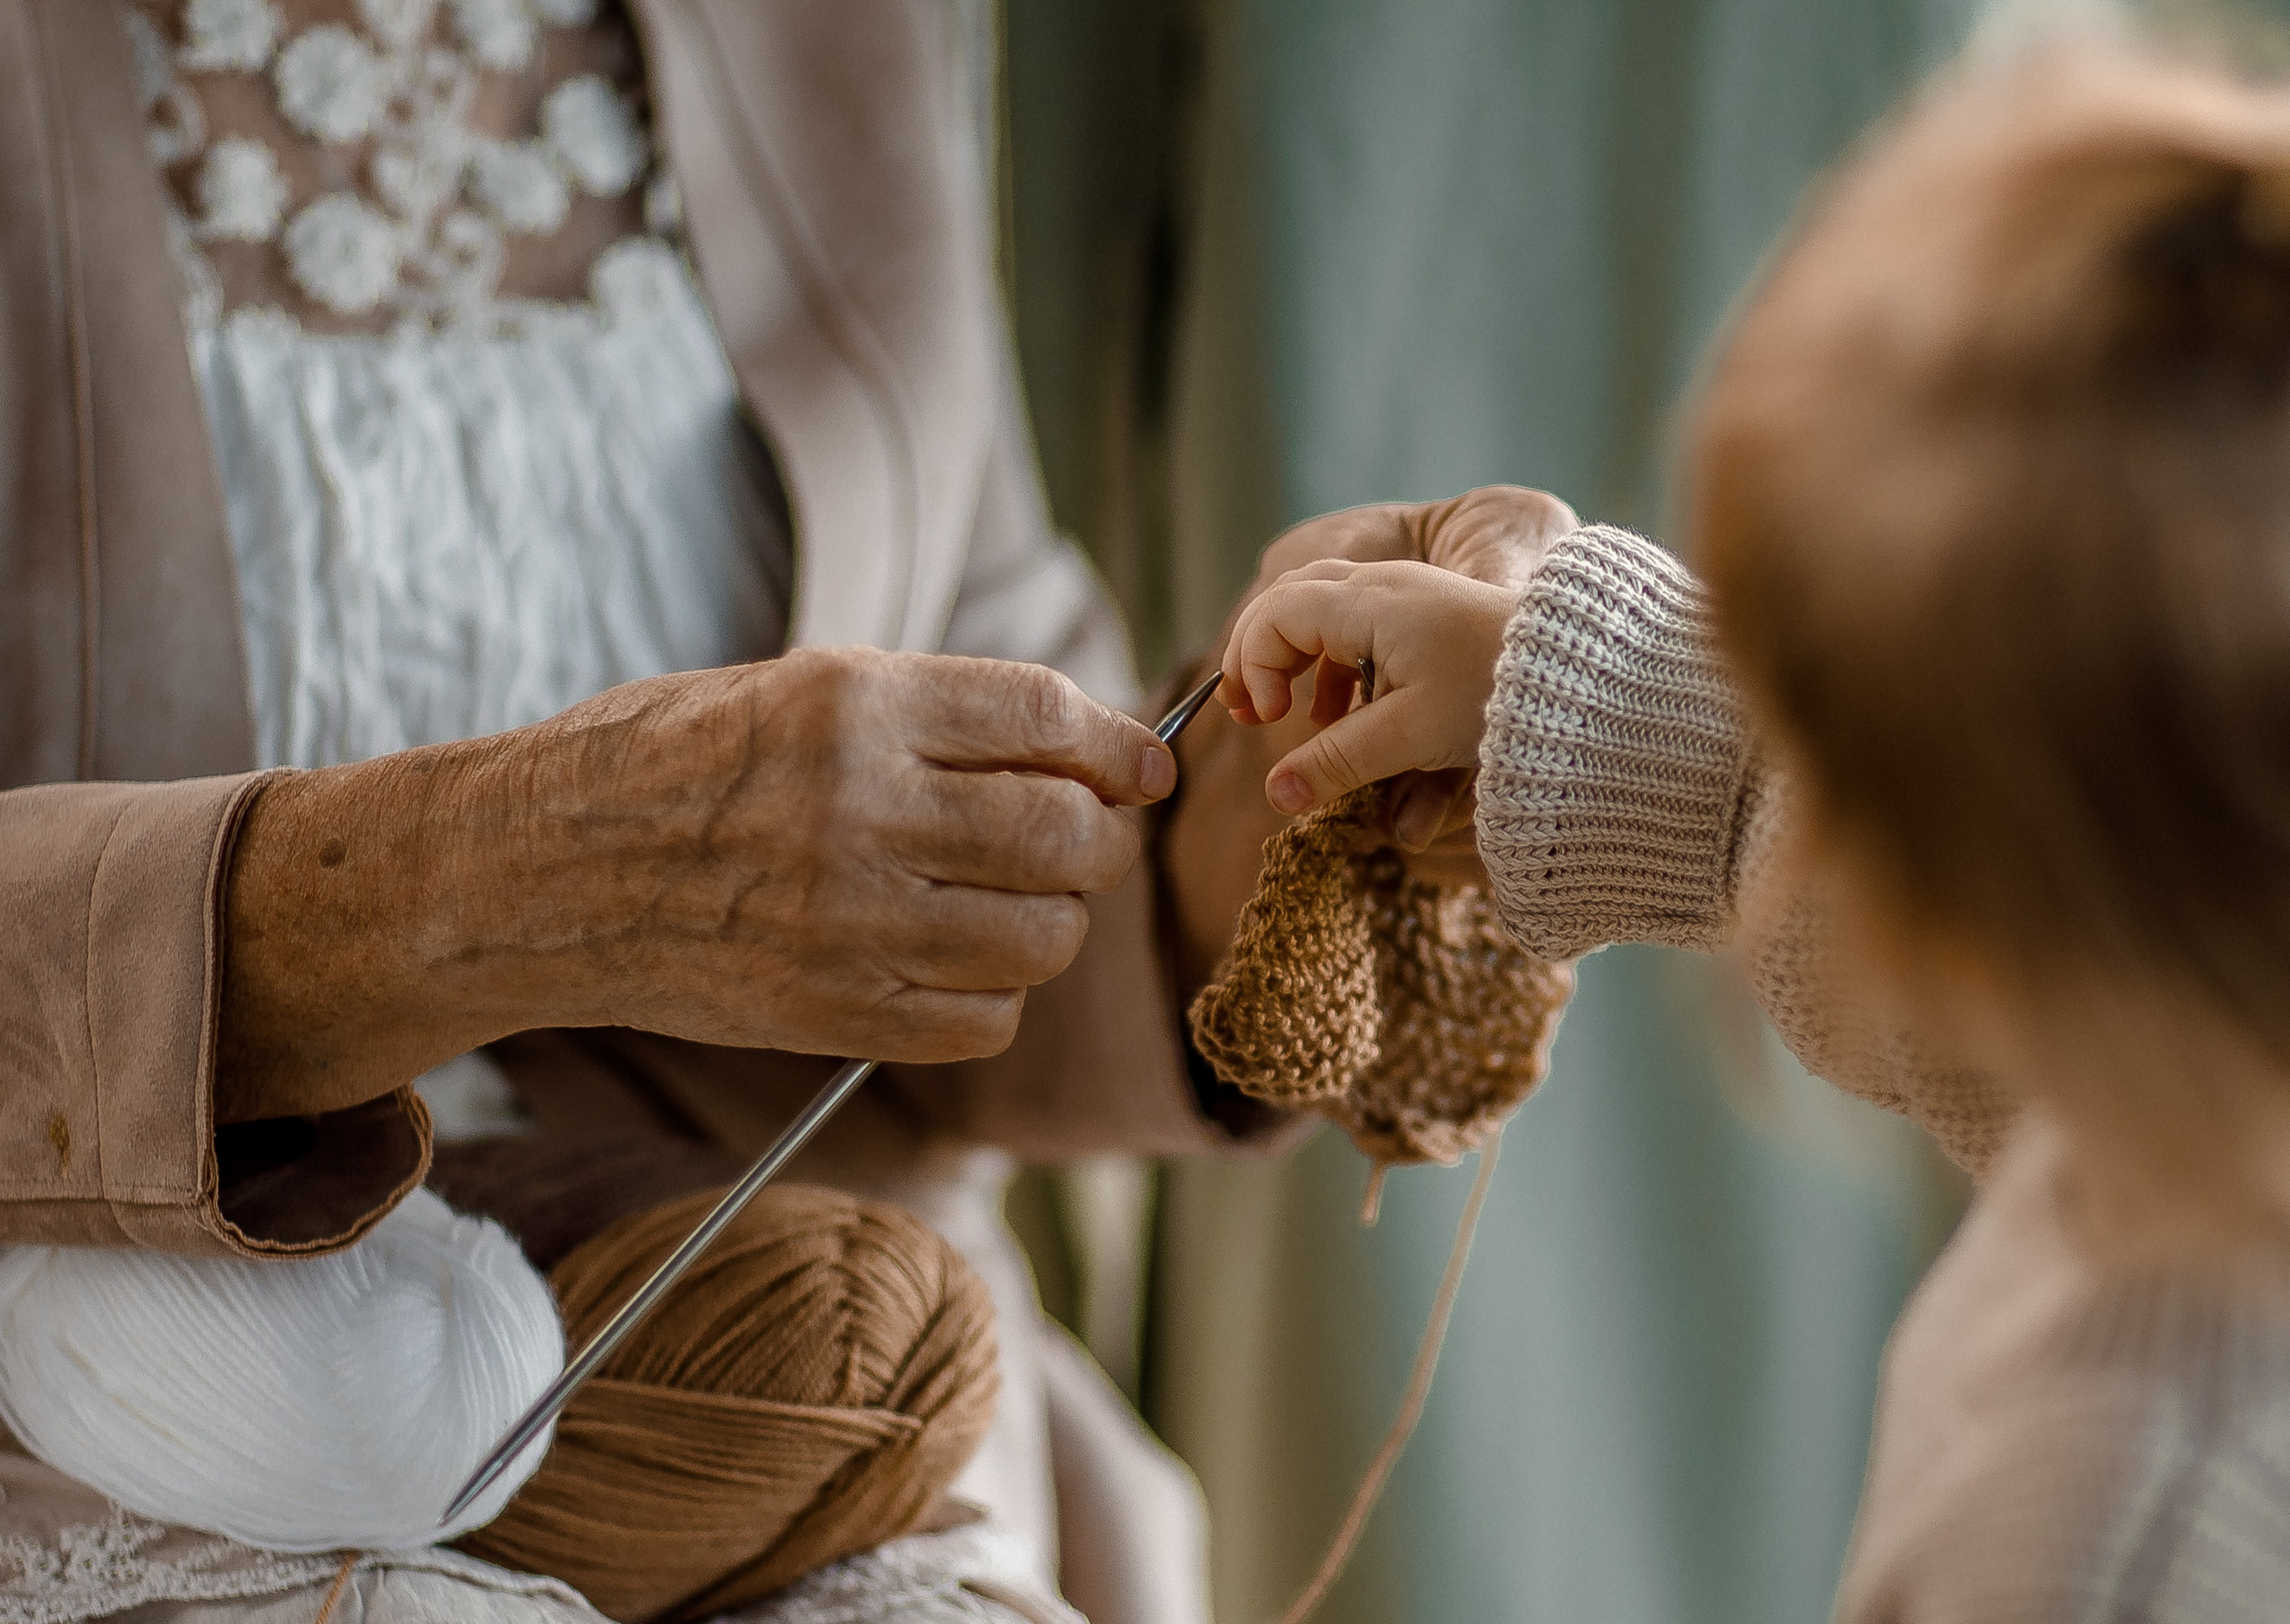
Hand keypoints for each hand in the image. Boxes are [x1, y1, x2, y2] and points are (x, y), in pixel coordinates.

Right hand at [218, 649, 1175, 1120]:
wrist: (532, 874)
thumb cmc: (665, 763)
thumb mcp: (794, 690)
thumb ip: (937, 715)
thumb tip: (1090, 745)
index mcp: (850, 706)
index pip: (1045, 719)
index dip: (1117, 745)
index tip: (1142, 765)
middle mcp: (858, 810)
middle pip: (1066, 836)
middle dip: (1100, 839)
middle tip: (1080, 838)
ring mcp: (846, 923)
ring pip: (1042, 937)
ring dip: (1051, 921)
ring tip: (1004, 900)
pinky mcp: (830, 1013)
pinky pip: (984, 1020)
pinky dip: (992, 995)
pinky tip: (948, 962)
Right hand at [1162, 486, 1577, 989]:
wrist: (1588, 677)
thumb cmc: (1502, 700)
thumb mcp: (1412, 737)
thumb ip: (1337, 762)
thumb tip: (1275, 795)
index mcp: (1371, 602)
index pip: (1275, 615)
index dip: (1256, 666)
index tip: (1271, 721)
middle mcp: (1383, 586)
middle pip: (1289, 600)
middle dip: (1261, 656)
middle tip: (1251, 714)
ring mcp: (1407, 595)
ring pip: (1321, 607)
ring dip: (1294, 658)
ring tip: (1287, 715)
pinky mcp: (1429, 616)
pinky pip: (1355, 622)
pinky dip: (1332, 660)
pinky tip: (1339, 710)